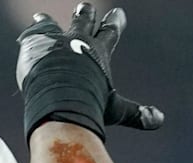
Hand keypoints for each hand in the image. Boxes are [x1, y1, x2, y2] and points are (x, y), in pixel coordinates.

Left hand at [16, 2, 162, 139]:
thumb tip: (160, 121)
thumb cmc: (87, 105)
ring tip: (43, 18)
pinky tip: (33, 26)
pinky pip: (34, 32)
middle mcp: (78, 42)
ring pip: (53, 27)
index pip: (109, 34)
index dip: (114, 24)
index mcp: (98, 53)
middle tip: (85, 7)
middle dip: (85, 15)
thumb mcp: (114, 110)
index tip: (118, 14)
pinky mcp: (35, 43)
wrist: (56, 99)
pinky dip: (34, 29)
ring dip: (50, 22)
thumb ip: (136, 114)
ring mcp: (55, 41)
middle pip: (83, 23)